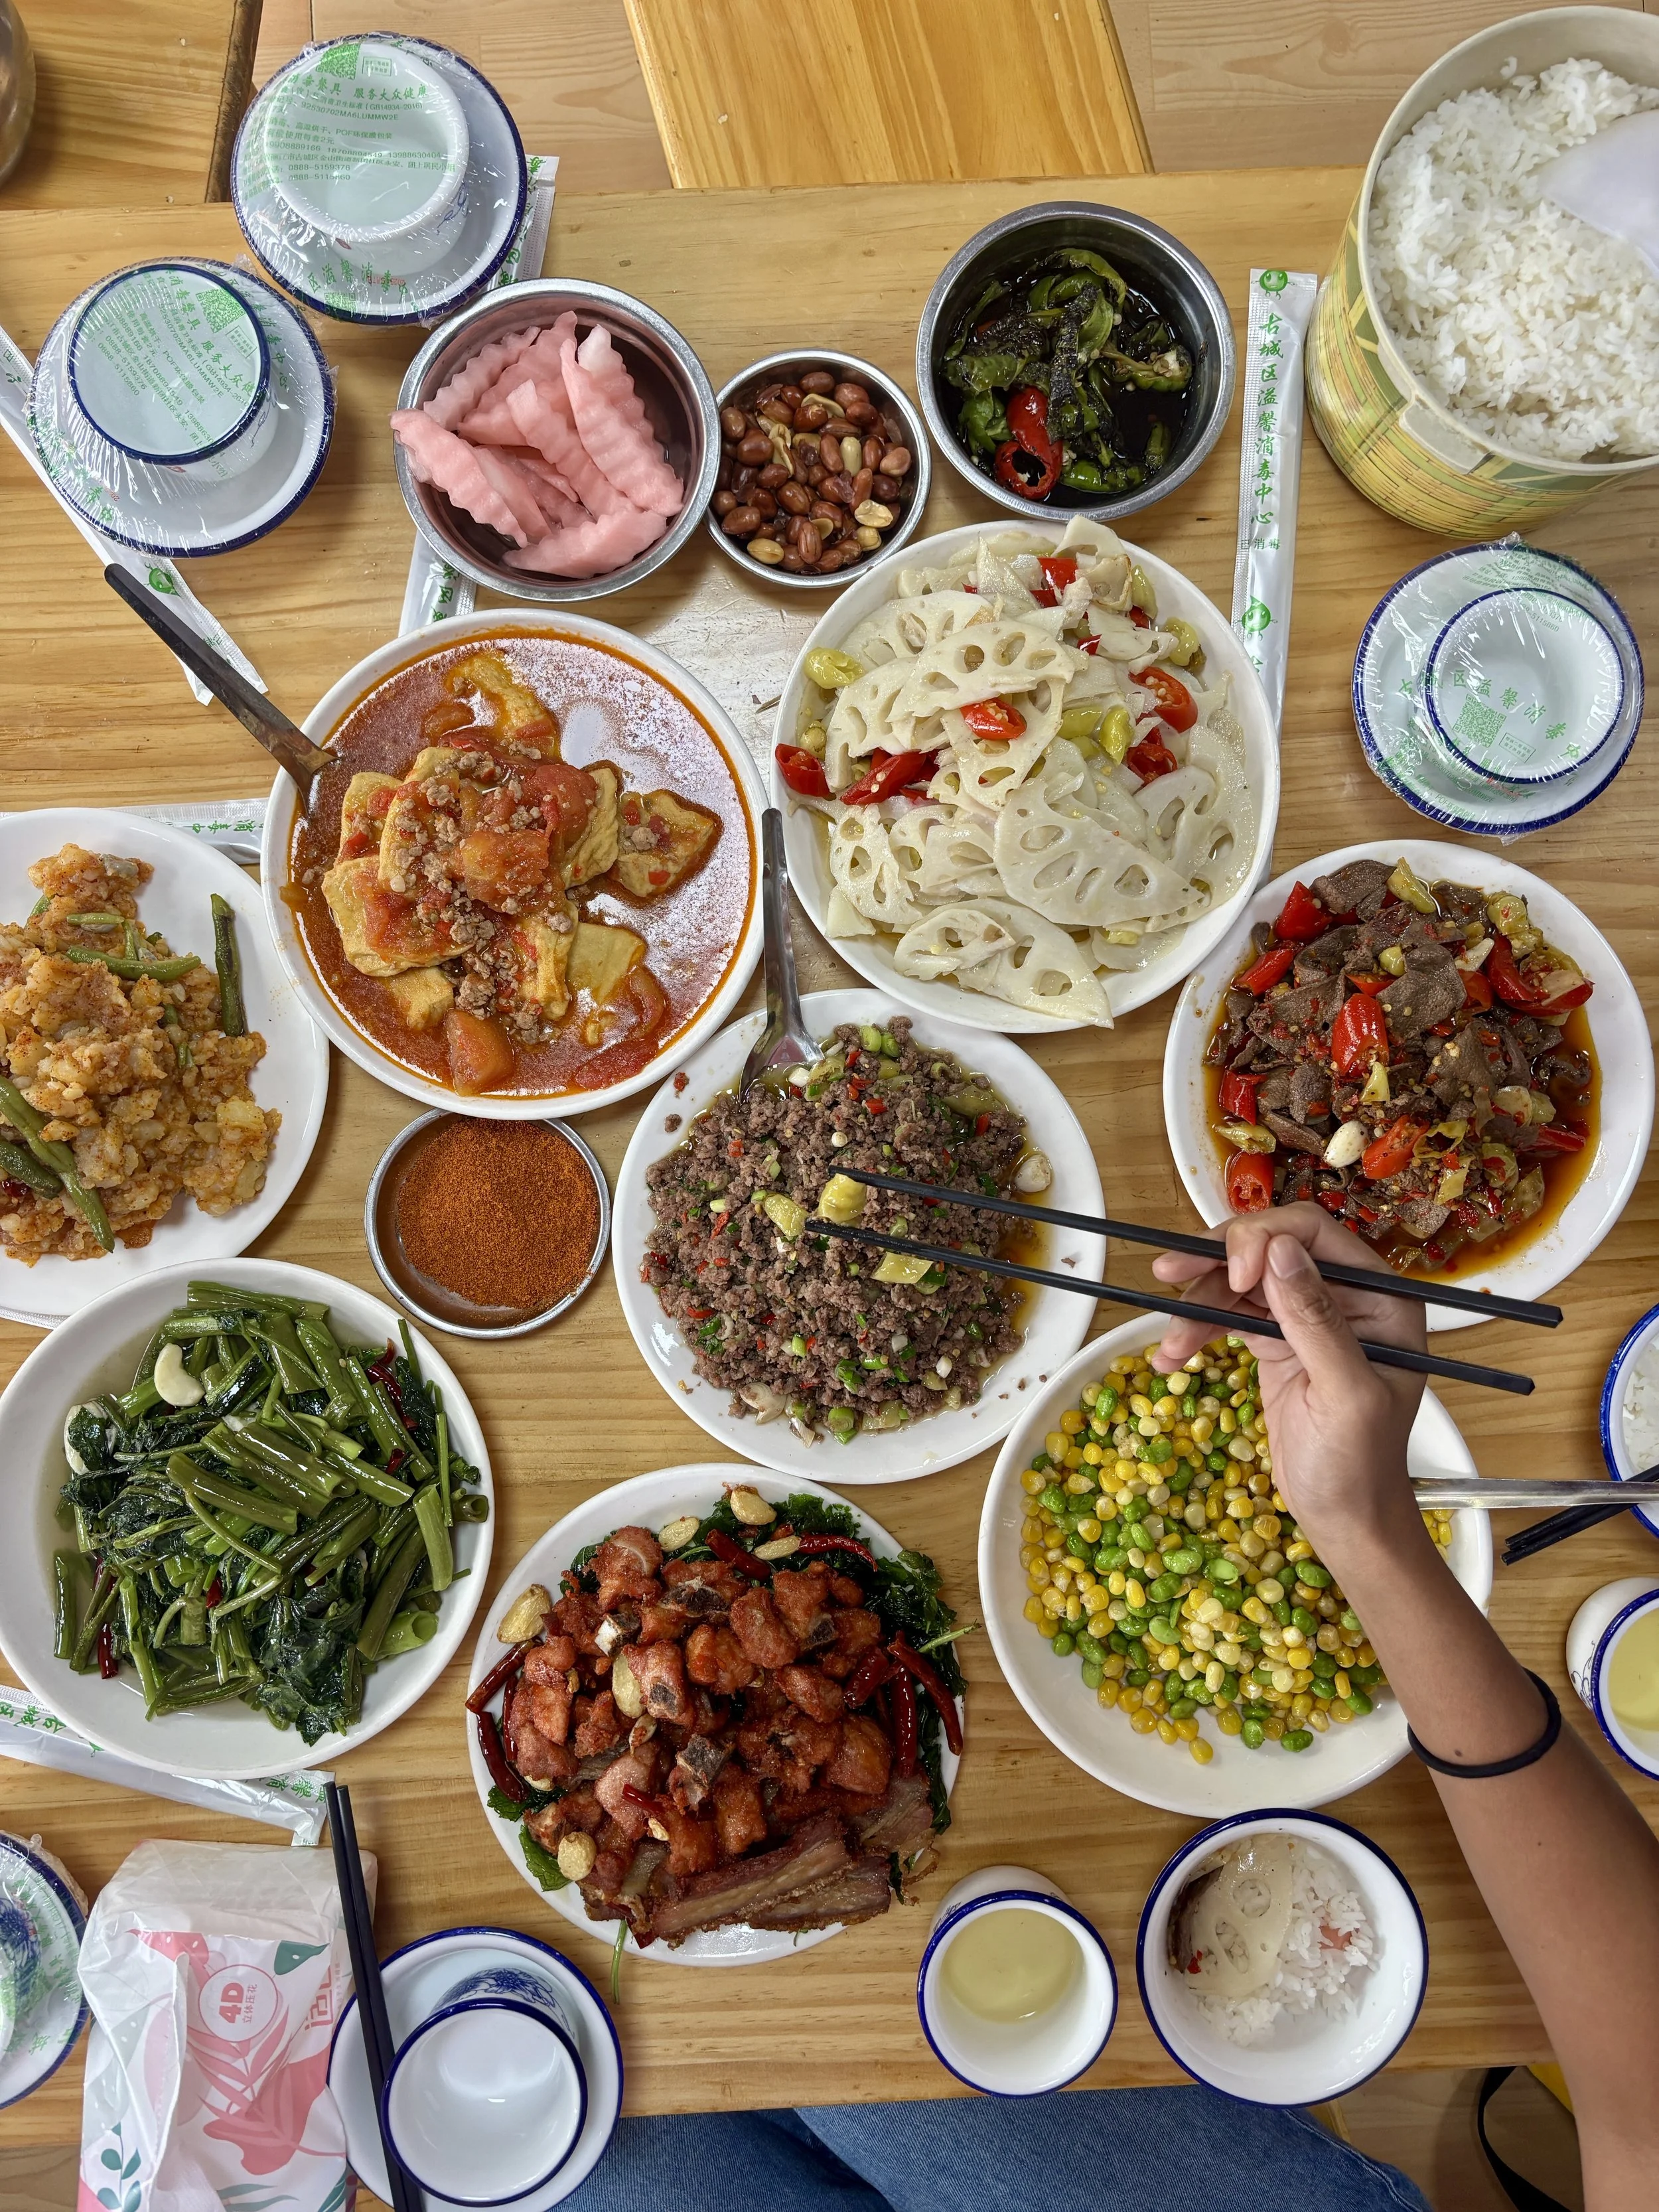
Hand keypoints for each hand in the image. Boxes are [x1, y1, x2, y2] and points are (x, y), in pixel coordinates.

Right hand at [1151, 1203, 1424, 1559]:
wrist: (1345, 1518)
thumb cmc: (1360, 1466)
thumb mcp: (1345, 1394)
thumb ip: (1317, 1320)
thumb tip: (1280, 1249)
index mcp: (1380, 1297)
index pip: (1314, 1234)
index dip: (1265, 1239)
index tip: (1232, 1275)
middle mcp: (1344, 1296)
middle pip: (1268, 1248)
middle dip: (1217, 1261)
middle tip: (1168, 1273)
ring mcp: (1306, 1318)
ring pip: (1240, 1281)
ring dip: (1198, 1302)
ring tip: (1171, 1343)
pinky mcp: (1276, 1341)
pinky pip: (1230, 1315)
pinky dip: (1198, 1329)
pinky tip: (1173, 1354)